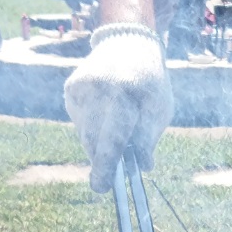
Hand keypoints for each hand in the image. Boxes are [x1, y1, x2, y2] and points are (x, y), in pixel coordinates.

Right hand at [63, 26, 172, 192]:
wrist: (127, 44)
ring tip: (114, 136)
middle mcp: (98, 87)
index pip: (113, 135)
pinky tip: (104, 118)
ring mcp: (80, 87)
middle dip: (101, 163)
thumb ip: (149, 137)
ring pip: (84, 134)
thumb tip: (143, 167)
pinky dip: (91, 130)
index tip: (101, 188)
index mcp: (125, 90)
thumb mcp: (160, 108)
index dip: (107, 164)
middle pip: (94, 139)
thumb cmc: (149, 81)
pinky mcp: (70, 88)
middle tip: (102, 183)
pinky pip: (79, 122)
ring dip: (98, 146)